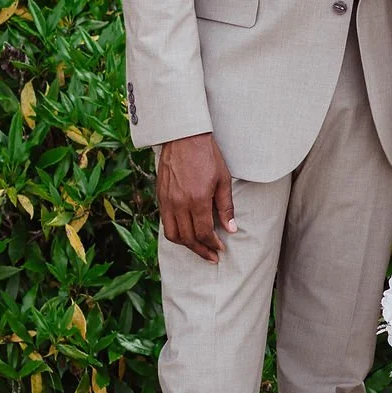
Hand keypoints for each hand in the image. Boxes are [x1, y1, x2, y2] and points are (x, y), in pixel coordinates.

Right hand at [157, 131, 235, 262]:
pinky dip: (175, 232)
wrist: (183, 137)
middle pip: (188, 238)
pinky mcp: (160, 197)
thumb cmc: (206, 155)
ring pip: (173, 235)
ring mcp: (167, 201)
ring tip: (198, 247)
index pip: (204, 232)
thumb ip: (226, 207)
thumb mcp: (223, 180)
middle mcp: (179, 204)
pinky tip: (186, 232)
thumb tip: (231, 229)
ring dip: (186, 245)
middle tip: (212, 255)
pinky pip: (165, 223)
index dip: (213, 244)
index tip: (220, 249)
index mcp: (197, 200)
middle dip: (201, 250)